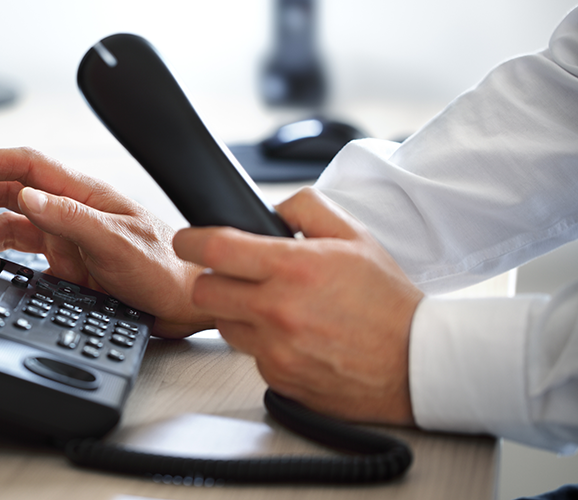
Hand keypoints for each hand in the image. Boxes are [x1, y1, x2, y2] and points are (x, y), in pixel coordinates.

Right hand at [0, 147, 213, 336]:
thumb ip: (70, 218)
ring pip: (15, 222)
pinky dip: (2, 253)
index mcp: (84, 194)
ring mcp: (69, 239)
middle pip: (13, 189)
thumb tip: (27, 196)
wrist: (186, 303)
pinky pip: (25, 254)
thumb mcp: (116, 240)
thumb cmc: (164, 267)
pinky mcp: (68, 266)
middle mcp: (72, 212)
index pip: (27, 165)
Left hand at [173, 187, 422, 424]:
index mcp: (294, 268)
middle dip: (213, 279)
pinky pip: (250, 355)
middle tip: (235, 277)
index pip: (214, 250)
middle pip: (203, 291)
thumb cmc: (387, 303)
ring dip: (238, 313)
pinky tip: (294, 337)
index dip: (190, 241)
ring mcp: (276, 349)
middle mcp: (279, 310)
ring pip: (224, 324)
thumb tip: (270, 208)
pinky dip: (263, 344)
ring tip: (274, 308)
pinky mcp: (278, 379)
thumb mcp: (354, 236)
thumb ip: (306, 208)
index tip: (188, 240)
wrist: (416, 363)